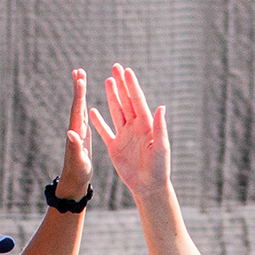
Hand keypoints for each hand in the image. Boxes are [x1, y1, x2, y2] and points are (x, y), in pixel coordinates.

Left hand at [56, 68, 93, 199]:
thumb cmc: (77, 173)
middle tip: (78, 70)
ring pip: (79, 107)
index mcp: (76, 132)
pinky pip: (84, 116)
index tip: (80, 79)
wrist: (74, 182)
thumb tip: (70, 133)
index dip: (79, 94)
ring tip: (80, 78)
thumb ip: (74, 147)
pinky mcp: (83, 136)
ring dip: (80, 93)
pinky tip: (85, 102)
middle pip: (77, 104)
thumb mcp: (78, 161)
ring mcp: (78, 131)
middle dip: (78, 87)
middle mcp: (75, 128)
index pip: (77, 110)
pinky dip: (84, 105)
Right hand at [91, 63, 169, 197]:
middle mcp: (135, 127)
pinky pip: (104, 131)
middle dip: (121, 84)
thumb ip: (159, 128)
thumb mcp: (161, 147)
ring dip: (112, 96)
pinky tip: (93, 110)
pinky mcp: (114, 147)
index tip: (127, 71)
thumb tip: (160, 107)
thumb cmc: (159, 168)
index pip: (138, 101)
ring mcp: (124, 136)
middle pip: (126, 101)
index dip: (132, 86)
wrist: (149, 186)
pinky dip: (98, 122)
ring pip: (116, 111)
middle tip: (116, 67)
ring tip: (108, 81)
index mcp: (146, 126)